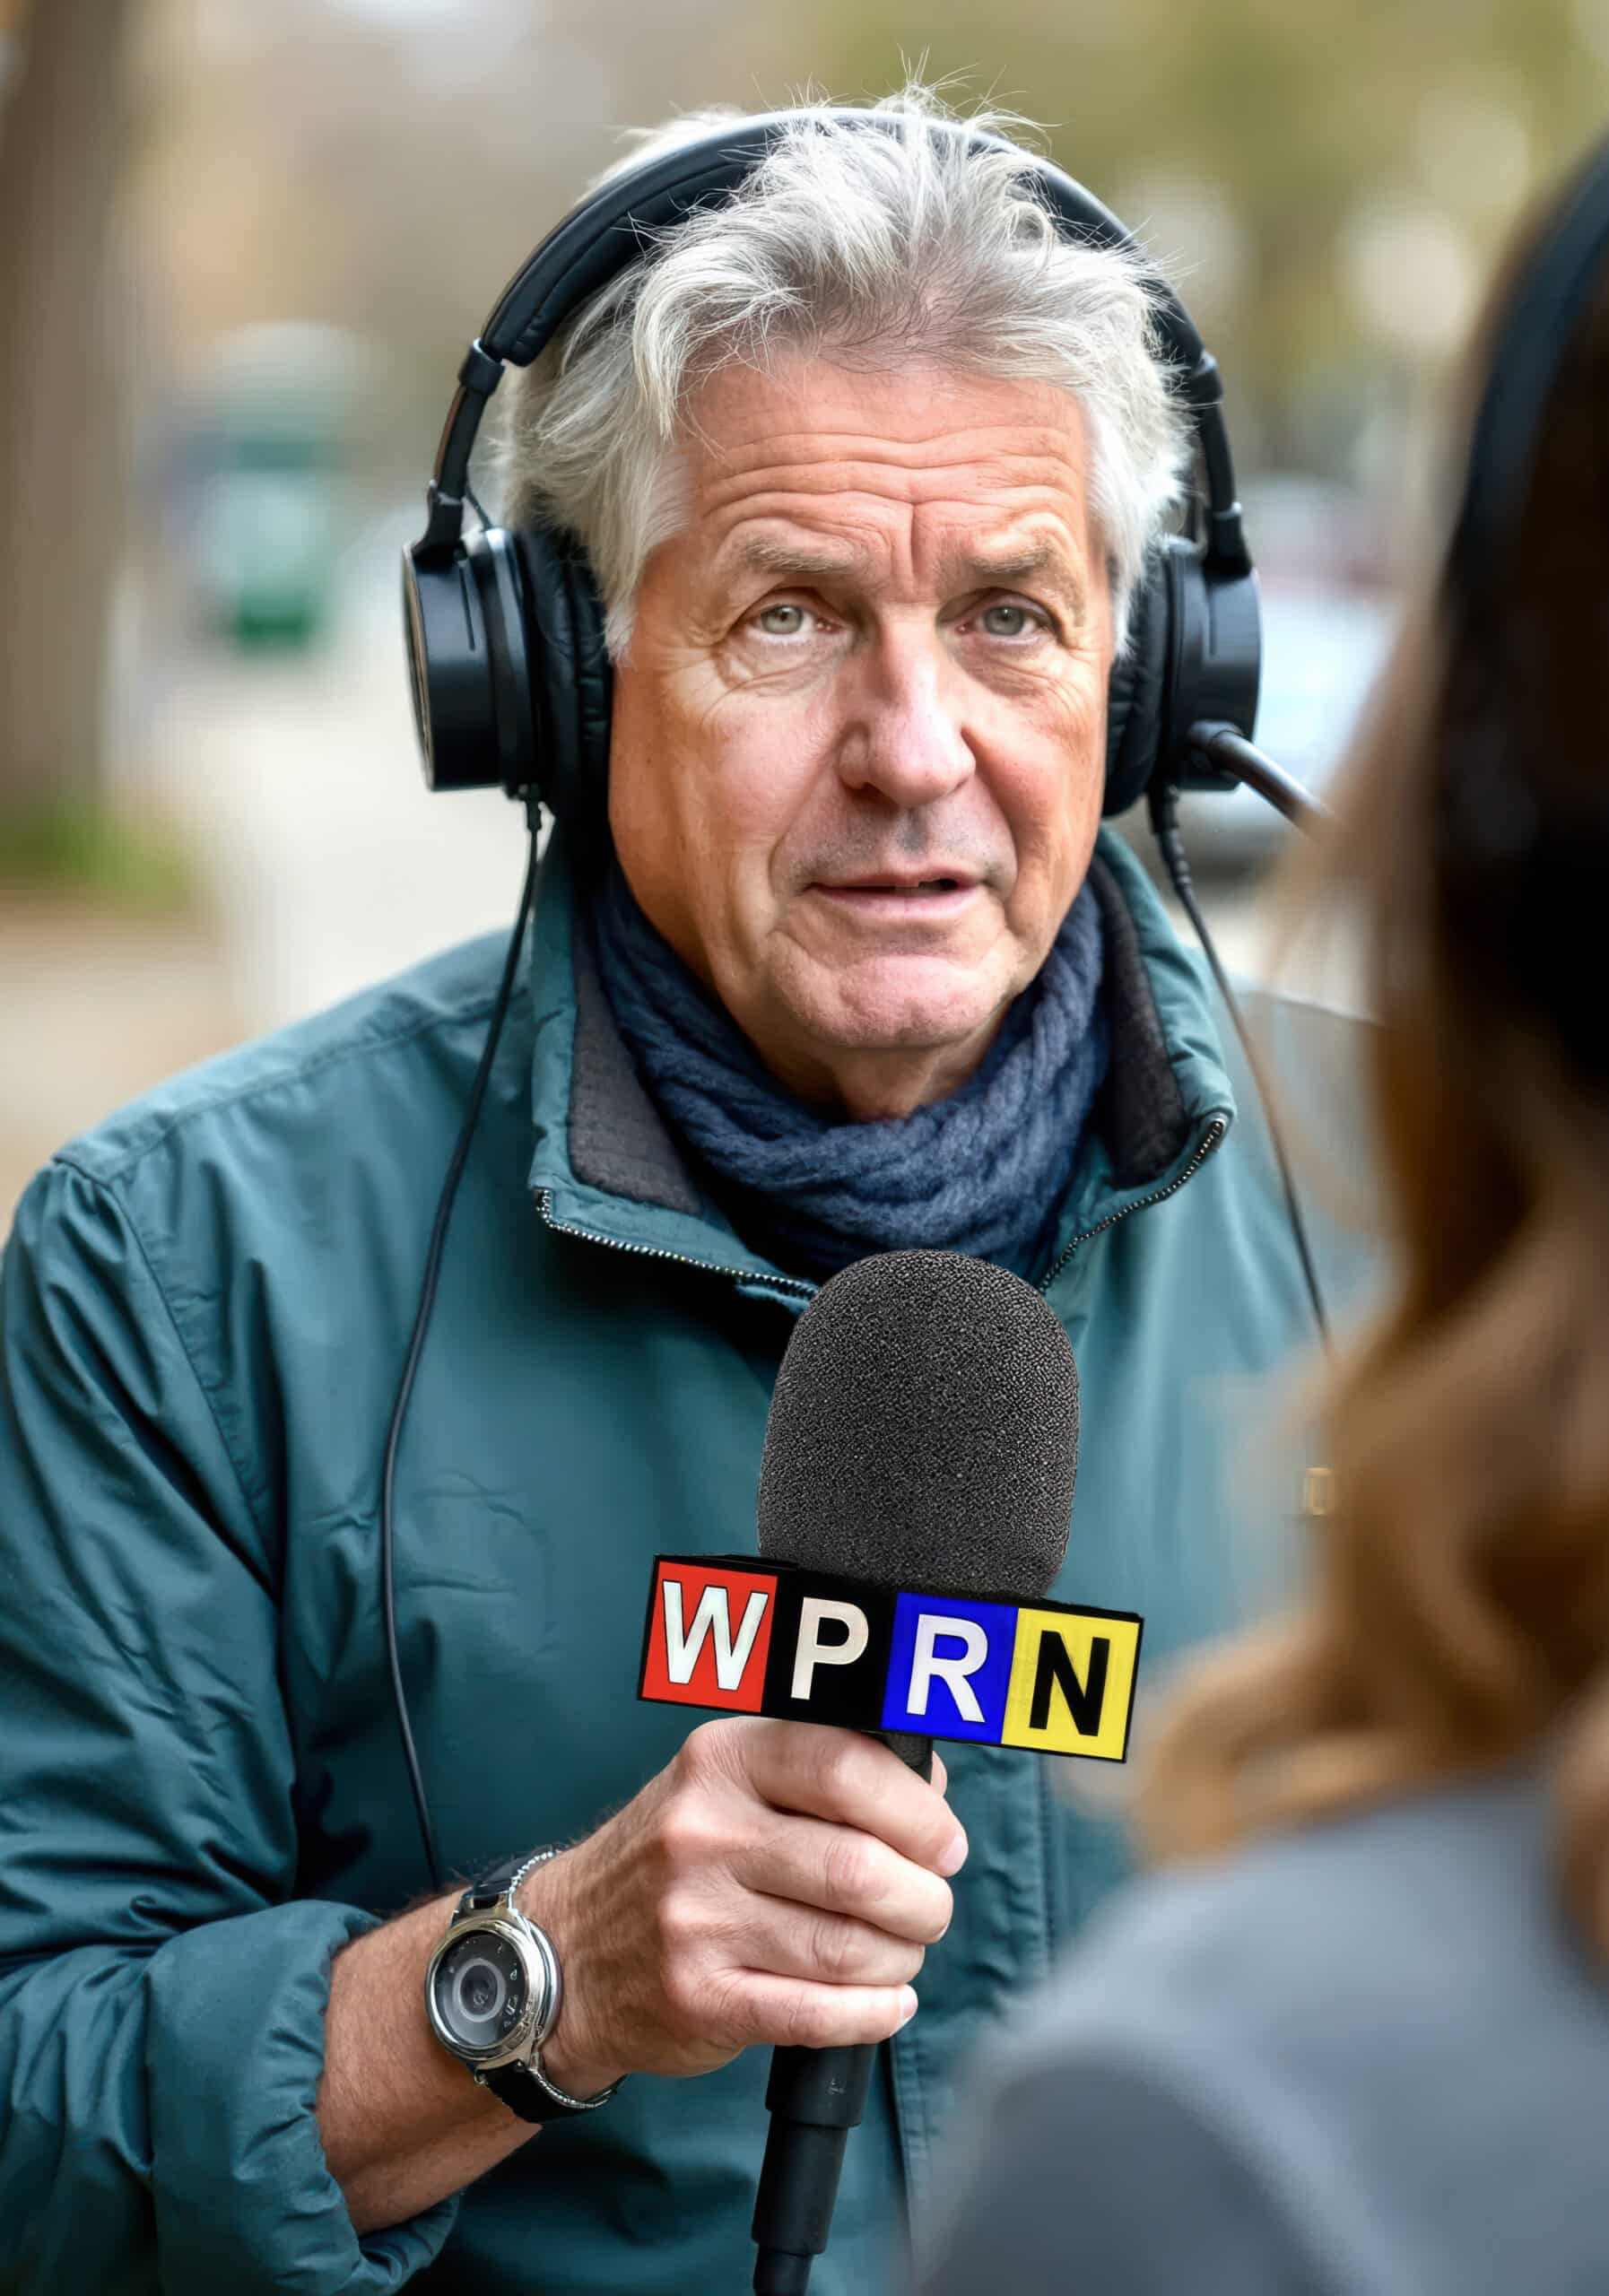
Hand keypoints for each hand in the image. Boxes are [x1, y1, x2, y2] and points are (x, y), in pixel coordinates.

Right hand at [519, 1719, 965, 2096]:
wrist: (564, 1948)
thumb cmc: (676, 1858)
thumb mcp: (729, 1783)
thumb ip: (824, 1773)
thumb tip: (931, 1791)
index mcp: (724, 1760)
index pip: (845, 1767)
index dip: (917, 1812)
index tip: (944, 1842)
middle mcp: (704, 1832)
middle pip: (858, 1868)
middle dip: (923, 1899)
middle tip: (930, 1908)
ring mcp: (696, 1919)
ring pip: (846, 1947)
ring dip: (900, 1959)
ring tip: (900, 1954)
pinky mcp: (699, 1997)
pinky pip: (817, 2014)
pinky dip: (872, 2014)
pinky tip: (886, 2003)